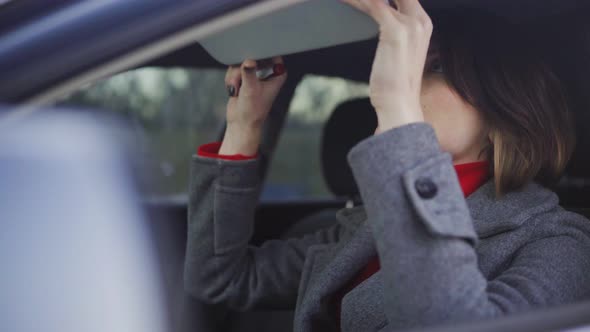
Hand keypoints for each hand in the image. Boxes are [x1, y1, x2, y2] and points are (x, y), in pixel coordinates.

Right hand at [220, 57, 286, 154]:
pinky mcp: (244, 76)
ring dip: (235, 75)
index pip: (272, 53)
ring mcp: (256, 73)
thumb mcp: (251, 90)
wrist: (241, 122)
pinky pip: (234, 68)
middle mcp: (268, 71)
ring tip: (237, 89)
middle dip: (242, 68)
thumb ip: (249, 73)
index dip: (261, 54)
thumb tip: (248, 62)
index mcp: (278, 74)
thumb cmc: (252, 110)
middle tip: (241, 80)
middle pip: (253, 55)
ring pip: (240, 61)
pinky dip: (231, 78)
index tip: (251, 59)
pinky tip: (234, 90)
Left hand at [340, 0, 431, 131]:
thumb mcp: (396, 54)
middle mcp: (419, 20)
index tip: (359, 0)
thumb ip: (390, 34)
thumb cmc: (393, 85)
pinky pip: (373, 3)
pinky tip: (341, 0)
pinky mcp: (395, 31)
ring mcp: (409, 24)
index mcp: (422, 23)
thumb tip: (378, 24)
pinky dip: (354, 1)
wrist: (399, 106)